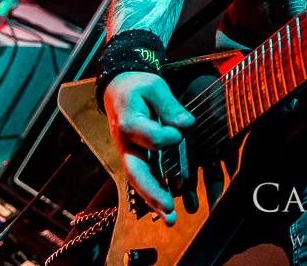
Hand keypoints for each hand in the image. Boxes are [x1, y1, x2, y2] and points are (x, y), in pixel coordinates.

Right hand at [103, 72, 193, 225]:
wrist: (118, 89)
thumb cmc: (138, 87)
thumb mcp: (154, 86)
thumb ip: (170, 105)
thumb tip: (187, 124)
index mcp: (128, 122)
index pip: (149, 136)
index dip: (167, 136)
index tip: (181, 130)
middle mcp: (126, 144)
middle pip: (136, 171)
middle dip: (152, 191)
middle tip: (168, 208)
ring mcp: (130, 154)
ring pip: (140, 181)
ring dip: (154, 201)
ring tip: (170, 220)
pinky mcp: (138, 158)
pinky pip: (146, 178)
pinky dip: (156, 194)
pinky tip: (169, 209)